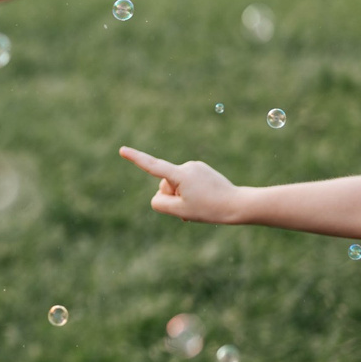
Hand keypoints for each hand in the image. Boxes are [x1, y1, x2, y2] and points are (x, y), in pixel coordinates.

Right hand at [118, 146, 243, 222]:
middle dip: (172, 198)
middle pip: (165, 185)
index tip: (122, 150)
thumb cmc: (209, 209)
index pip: (152, 166)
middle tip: (189, 210)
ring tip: (199, 207)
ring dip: (182, 198)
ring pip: (176, 186)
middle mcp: (187, 167)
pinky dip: (189, 194)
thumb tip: (158, 195)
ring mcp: (196, 167)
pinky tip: (203, 201)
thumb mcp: (179, 211)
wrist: (238, 204)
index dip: (135, 159)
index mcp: (180, 175)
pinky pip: (187, 184)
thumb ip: (160, 203)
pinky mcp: (202, 171)